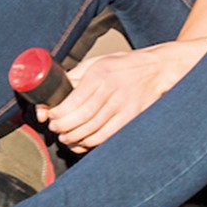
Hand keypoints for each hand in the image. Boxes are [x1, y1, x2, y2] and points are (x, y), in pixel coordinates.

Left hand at [44, 40, 204, 151]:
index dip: (57, 114)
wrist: (157, 69)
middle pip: (80, 118)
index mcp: (99, 75)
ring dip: (73, 138)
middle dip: (62, 128)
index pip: (72, 101)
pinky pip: (105, 137)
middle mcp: (111, 91)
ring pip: (91, 131)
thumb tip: (53, 92)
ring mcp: (122, 106)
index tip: (50, 116)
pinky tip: (82, 142)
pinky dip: (90, 144)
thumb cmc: (124, 66)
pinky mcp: (130, 118)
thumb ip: (75, 76)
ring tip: (66, 137)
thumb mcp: (97, 62)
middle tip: (56, 128)